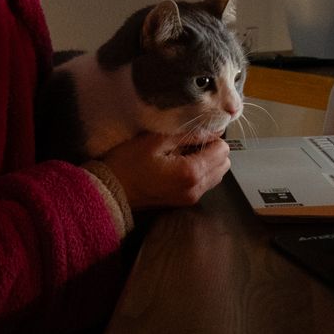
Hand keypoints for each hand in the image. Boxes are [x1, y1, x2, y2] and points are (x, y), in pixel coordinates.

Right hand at [97, 131, 230, 210]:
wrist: (110, 192)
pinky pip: (204, 184)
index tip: (194, 133)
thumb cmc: (128, 162)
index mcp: (191, 172)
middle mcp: (197, 189)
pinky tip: (179, 165)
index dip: (212, 138)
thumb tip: (212, 131)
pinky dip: (199, 172)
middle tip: (189, 142)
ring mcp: (191, 198)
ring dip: (207, 162)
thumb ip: (188, 135)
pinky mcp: (184, 202)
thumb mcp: (156, 141)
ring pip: (216, 176)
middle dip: (212, 151)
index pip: (222, 150)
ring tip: (183, 153)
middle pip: (223, 165)